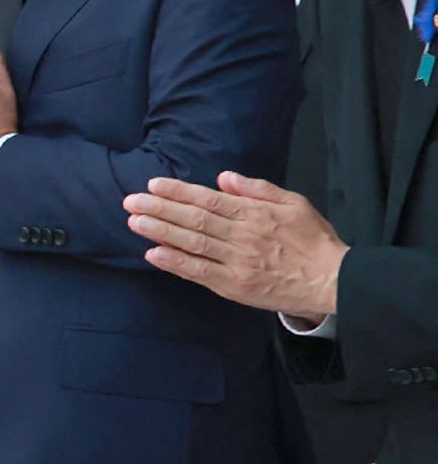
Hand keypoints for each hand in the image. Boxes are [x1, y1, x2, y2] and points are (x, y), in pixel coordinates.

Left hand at [125, 172, 346, 317]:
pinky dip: (175, 262)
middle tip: (131, 201)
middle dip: (159, 208)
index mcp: (256, 214)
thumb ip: (258, 189)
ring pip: (193, 243)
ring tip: (135, 221)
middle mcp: (243, 236)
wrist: (333, 280)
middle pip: (194, 219)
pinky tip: (153, 253)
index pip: (209, 199)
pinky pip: (199, 272)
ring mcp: (237, 262)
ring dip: (160, 231)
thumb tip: (225, 178)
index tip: (154, 185)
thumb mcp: (294, 203)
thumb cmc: (313, 240)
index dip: (179, 191)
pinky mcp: (234, 285)